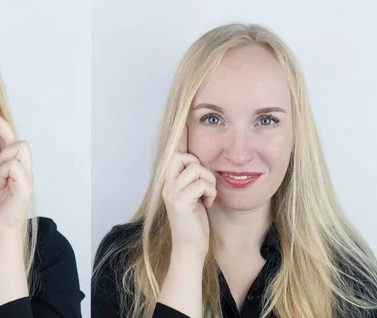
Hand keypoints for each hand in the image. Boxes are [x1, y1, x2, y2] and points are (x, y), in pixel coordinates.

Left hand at [0, 104, 32, 242]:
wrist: (0, 232)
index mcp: (16, 168)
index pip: (11, 139)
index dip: (0, 123)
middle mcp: (25, 170)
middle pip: (19, 139)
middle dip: (2, 129)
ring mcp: (27, 178)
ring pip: (19, 148)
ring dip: (3, 156)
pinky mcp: (25, 188)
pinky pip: (15, 166)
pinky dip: (4, 169)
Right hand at [162, 124, 216, 258]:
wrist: (191, 248)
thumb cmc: (196, 222)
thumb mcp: (195, 196)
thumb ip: (195, 179)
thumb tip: (202, 163)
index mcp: (169, 180)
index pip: (173, 152)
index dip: (179, 135)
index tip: (184, 119)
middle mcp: (166, 183)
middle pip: (183, 155)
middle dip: (200, 165)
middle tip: (205, 185)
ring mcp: (171, 192)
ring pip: (196, 168)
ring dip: (209, 181)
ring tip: (207, 196)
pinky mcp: (179, 202)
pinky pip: (202, 183)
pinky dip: (210, 193)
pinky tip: (207, 205)